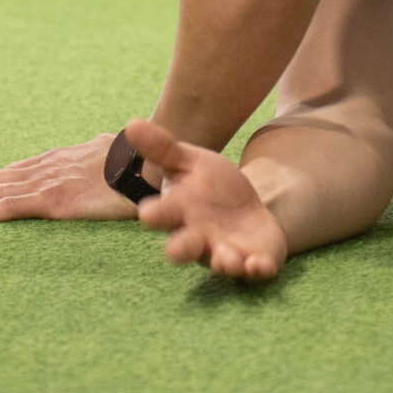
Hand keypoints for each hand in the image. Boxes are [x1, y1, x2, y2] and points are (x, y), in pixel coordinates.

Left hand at [0, 136, 137, 223]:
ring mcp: (46, 183)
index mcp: (54, 162)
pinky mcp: (53, 200)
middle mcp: (43, 168)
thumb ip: (97, 155)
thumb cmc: (137, 161)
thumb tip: (102, 149)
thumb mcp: (110, 155)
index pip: (7, 174)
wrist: (152, 161)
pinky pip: (10, 207)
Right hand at [123, 118, 287, 280]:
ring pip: (221, 262)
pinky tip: (261, 265)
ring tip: (227, 259)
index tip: (147, 213)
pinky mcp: (254, 259)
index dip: (156, 215)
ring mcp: (226, 251)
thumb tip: (131, 123)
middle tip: (174, 252)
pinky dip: (258, 268)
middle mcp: (199, 238)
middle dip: (181, 249)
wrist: (244, 207)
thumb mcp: (189, 161)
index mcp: (179, 213)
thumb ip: (162, 147)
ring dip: (224, 262)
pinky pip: (255, 269)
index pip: (163, 214)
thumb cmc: (207, 186)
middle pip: (185, 248)